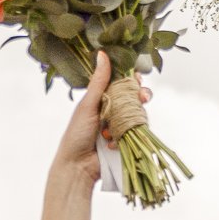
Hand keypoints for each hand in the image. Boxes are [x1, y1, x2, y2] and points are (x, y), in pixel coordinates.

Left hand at [53, 50, 151, 188]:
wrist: (77, 166)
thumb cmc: (76, 134)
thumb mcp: (88, 105)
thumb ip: (99, 81)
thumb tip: (103, 54)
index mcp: (103, 97)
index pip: (122, 82)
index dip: (132, 79)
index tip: (137, 78)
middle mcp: (114, 109)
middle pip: (135, 97)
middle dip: (140, 96)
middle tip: (142, 98)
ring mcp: (121, 125)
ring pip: (138, 114)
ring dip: (131, 119)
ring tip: (116, 128)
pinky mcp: (127, 140)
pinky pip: (137, 133)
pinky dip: (125, 137)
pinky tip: (111, 143)